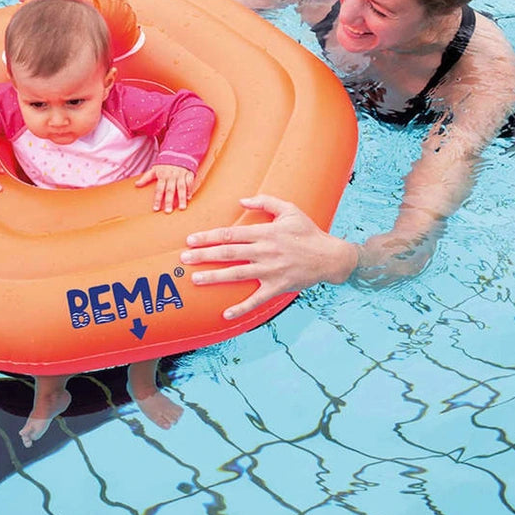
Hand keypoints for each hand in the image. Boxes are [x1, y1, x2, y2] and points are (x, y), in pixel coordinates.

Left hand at [135, 164, 195, 212]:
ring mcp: (180, 175)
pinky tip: (189, 198)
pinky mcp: (188, 173)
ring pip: (181, 187)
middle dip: (169, 201)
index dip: (157, 199)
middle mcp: (171, 176)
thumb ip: (146, 178)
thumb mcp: (154, 169)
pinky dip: (190, 189)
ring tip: (182, 208)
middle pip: (170, 190)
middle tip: (168, 211)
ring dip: (181, 198)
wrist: (177, 152)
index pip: (159, 189)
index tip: (156, 209)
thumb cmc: (164, 164)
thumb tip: (137, 184)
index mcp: (162, 176)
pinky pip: (189, 182)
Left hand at [179, 194, 358, 318]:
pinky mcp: (278, 287)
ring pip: (237, 274)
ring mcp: (271, 270)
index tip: (190, 239)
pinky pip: (256, 299)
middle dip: (204, 255)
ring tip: (195, 279)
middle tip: (184, 259)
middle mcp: (265, 251)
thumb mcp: (290, 210)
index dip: (209, 237)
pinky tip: (225, 314)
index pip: (231, 234)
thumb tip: (241, 201)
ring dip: (214, 277)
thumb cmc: (308, 232)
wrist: (331, 257)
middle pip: (228, 253)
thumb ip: (265, 202)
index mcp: (266, 232)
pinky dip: (241, 308)